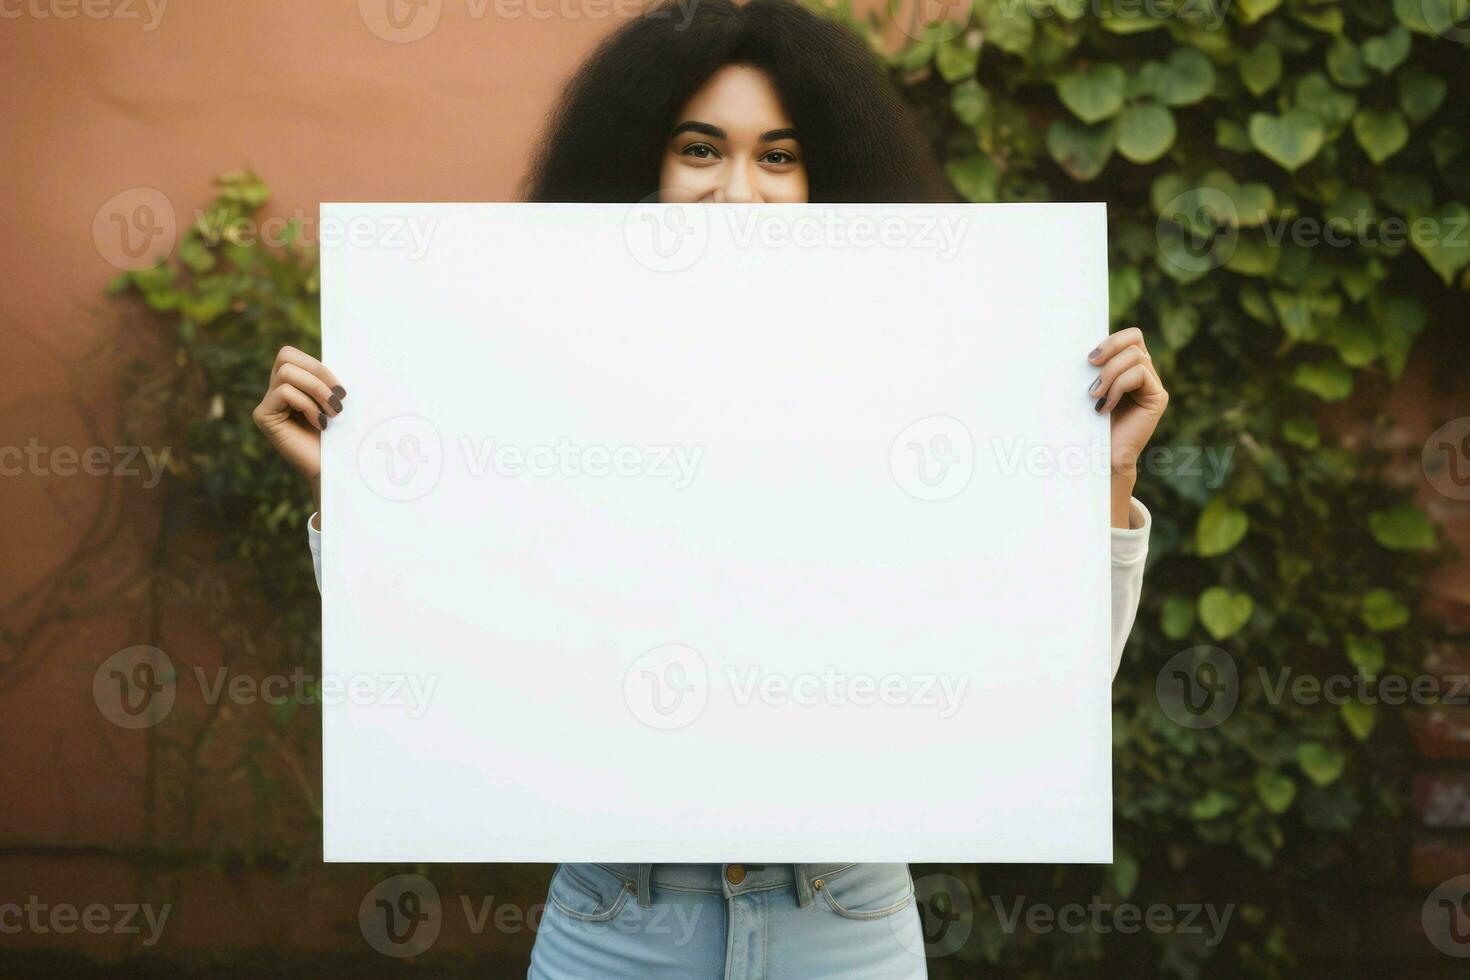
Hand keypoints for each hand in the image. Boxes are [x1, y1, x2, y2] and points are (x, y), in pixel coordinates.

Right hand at [251, 346, 345, 516]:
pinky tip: (320, 424)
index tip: (341, 390)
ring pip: (286, 373)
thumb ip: (329, 380)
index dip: (318, 365)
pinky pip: (283, 392)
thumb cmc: (341, 436)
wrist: (335, 469)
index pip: (291, 354)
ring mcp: (267, 403)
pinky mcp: (262, 416)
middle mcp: (275, 390)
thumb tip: (345, 350)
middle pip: (285, 356)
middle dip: (317, 373)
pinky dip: (307, 404)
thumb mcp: (338, 401)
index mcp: (292, 384)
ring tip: (333, 413)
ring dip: (316, 390)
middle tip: (338, 399)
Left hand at [1087, 327, 1167, 526]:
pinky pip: (1140, 374)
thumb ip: (1090, 368)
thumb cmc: (1085, 424)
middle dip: (1110, 348)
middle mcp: (1144, 372)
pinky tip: (1105, 407)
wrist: (1098, 457)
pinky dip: (1118, 387)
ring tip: (1094, 395)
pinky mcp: (1158, 397)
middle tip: (1090, 364)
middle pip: (1135, 339)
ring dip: (1109, 373)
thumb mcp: (1084, 390)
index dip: (1111, 339)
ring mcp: (1152, 384)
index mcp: (1127, 366)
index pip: (1129, 336)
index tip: (1088, 357)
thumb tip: (1071, 341)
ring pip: (1135, 357)